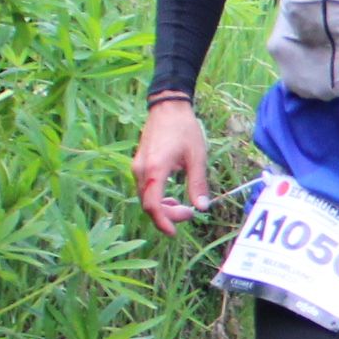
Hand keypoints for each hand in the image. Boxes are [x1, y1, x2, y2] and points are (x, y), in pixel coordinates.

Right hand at [133, 96, 210, 233]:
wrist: (168, 107)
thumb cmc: (184, 129)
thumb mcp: (197, 157)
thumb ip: (198, 184)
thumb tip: (202, 208)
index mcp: (155, 169)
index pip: (153, 205)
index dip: (163, 222)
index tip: (175, 232)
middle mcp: (141, 170)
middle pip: (147, 205)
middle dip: (167, 215)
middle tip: (189, 214)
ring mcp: (137, 166)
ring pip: (145, 198)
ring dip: (161, 207)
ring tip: (182, 207)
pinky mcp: (139, 164)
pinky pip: (144, 188)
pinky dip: (156, 197)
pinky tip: (171, 197)